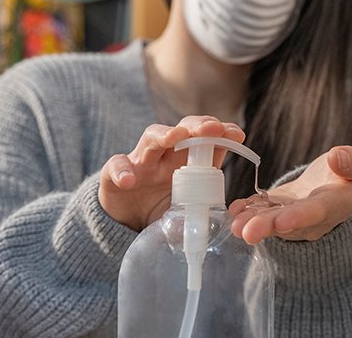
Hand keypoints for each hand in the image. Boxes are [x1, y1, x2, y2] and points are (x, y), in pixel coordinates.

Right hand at [99, 116, 244, 231]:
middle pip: (182, 130)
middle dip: (198, 126)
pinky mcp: (114, 176)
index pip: (206, 140)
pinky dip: (122, 171)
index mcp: (187, 162)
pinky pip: (116, 167)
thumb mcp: (186, 208)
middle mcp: (165, 156)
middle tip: (212, 128)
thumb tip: (232, 217)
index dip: (221, 134)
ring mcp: (140, 163)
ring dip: (164, 135)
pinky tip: (130, 180)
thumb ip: (204, 207)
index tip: (237, 134)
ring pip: (151, 138)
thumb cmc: (161, 209)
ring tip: (175, 136)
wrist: (124, 225)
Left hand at [229, 146, 351, 243]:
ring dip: (251, 222)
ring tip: (235, 225)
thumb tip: (337, 157)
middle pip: (288, 224)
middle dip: (268, 227)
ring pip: (270, 220)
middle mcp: (310, 219)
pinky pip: (260, 212)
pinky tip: (234, 210)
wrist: (332, 188)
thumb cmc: (347, 175)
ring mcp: (290, 217)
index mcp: (335, 206)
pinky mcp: (275, 211)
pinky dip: (246, 211)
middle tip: (247, 232)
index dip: (300, 217)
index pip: (317, 212)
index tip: (282, 221)